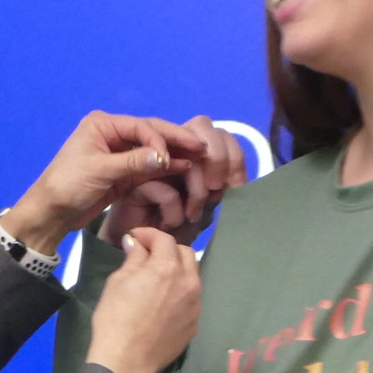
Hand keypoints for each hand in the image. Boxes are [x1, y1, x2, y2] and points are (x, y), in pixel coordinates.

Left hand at [2, 113, 212, 253]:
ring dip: (175, 155)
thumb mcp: (99, 172)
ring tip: (199, 159)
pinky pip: (150, 166)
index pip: (141, 127)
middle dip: (176, 141)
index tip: (173, 157)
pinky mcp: (124, 172)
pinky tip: (184, 169)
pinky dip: (166, 169)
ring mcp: (120, 153)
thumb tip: (164, 157)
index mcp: (103, 125)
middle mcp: (114, 134)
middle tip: (202, 148)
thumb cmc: (66, 186)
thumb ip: (132, 163)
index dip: (161, 140)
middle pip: (152, 134)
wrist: (51, 212)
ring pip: (154, 150)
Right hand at [86, 229, 201, 372]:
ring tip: (156, 281)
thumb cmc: (116, 317)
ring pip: (191, 278)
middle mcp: (189, 283)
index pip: (165, 239)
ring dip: (176, 272)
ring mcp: (195, 305)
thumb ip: (133, 258)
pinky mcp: (194, 324)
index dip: (148, 235)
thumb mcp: (118, 281)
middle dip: (168, 250)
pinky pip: (190, 301)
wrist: (127, 360)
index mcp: (168, 268)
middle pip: (186, 254)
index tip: (135, 238)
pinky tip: (161, 306)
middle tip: (148, 256)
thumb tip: (136, 243)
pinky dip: (178, 295)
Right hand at [103, 116, 247, 245]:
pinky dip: (175, 213)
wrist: (147, 246)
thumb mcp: (208, 205)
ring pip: (187, 159)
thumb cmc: (178, 226)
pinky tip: (168, 224)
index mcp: (193, 149)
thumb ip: (222, 185)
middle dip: (218, 160)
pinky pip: (167, 191)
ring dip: (198, 193)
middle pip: (202, 126)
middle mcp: (173, 147)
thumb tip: (234, 176)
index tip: (236, 186)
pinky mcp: (135, 181)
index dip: (234, 155)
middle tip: (216, 192)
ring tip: (192, 217)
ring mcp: (152, 160)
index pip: (219, 133)